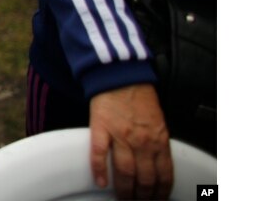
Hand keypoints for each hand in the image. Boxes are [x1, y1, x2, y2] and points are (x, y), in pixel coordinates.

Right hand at [89, 84, 172, 199]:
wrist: (120, 74)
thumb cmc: (138, 95)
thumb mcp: (159, 121)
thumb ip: (158, 143)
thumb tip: (158, 164)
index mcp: (159, 139)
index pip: (164, 175)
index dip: (161, 192)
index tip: (157, 199)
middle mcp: (143, 141)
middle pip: (145, 178)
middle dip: (143, 196)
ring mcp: (121, 136)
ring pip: (125, 172)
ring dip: (124, 190)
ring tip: (122, 198)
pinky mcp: (102, 129)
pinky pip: (100, 155)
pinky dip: (99, 171)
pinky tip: (99, 181)